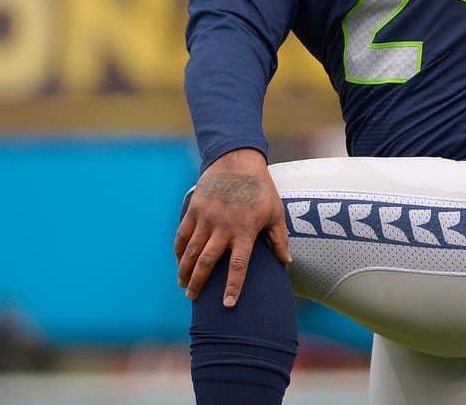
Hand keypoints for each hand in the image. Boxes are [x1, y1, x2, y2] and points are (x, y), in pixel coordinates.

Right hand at [174, 148, 290, 307]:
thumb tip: (287, 262)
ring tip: (183, 285)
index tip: (228, 304)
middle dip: (198, 283)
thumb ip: (279, 239)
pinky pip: (183, 235)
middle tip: (193, 298)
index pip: (239, 265)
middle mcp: (224, 226)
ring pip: (191, 251)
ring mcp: (206, 218)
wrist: (238, 161)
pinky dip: (179, 250)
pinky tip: (179, 262)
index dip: (233, 286)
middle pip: (207, 262)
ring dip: (184, 271)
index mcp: (246, 230)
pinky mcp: (194, 209)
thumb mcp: (275, 212)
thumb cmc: (261, 189)